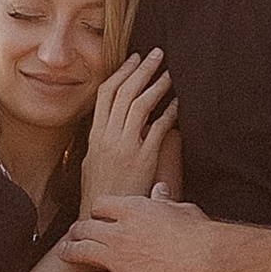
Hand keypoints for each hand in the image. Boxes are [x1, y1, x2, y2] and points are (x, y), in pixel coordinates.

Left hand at [63, 189, 220, 271]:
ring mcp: (116, 259)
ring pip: (82, 252)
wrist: (203, 258)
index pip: (101, 204)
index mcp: (132, 209)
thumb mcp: (180, 208)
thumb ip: (164, 200)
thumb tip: (160, 189)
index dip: (96, 210)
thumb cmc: (197, 232)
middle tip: (72, 235)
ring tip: (65, 253)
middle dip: (77, 231)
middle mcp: (118, 232)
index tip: (95, 215)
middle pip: (85, 228)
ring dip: (70, 252)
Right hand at [79, 50, 177, 203]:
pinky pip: (158, 128)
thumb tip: (112, 124)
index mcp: (95, 134)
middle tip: (157, 54)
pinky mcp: (143, 158)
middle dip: (142, 70)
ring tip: (169, 73)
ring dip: (157, 86)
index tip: (133, 59)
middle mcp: (108, 136)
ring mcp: (125, 146)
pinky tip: (178, 104)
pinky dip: (169, 113)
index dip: (121, 73)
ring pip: (141, 105)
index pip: (106, 93)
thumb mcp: (91, 161)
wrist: (100, 217)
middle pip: (125, 92)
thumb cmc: (99, 191)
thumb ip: (102, 139)